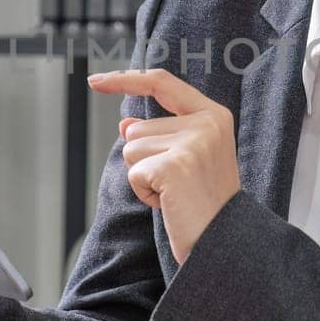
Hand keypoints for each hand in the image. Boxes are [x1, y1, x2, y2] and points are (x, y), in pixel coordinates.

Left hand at [86, 68, 240, 264]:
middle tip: (177, 184)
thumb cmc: (204, 202)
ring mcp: (193, 142)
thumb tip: (125, 124)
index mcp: (213, 114)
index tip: (96, 81)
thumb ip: (158, 134)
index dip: (125, 79)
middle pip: (137, 127)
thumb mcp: (185, 159)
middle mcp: (206, 122)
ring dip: (144, 177)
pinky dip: (144, 192)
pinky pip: (134, 173)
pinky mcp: (175, 165)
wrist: (223, 241)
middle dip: (144, 159)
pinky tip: (169, 202)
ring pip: (132, 149)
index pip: (161, 83)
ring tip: (175, 193)